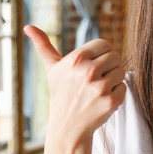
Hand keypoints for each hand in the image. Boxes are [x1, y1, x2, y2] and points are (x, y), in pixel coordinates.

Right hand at [24, 25, 126, 146]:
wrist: (67, 127)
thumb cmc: (61, 94)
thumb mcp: (52, 69)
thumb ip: (44, 46)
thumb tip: (27, 26)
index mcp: (76, 59)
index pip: (105, 44)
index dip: (101, 54)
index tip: (93, 65)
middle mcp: (88, 71)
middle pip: (116, 56)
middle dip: (108, 67)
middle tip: (95, 80)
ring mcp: (100, 87)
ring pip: (121, 71)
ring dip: (113, 80)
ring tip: (97, 90)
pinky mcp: (111, 101)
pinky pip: (124, 87)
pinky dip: (117, 94)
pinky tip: (102, 100)